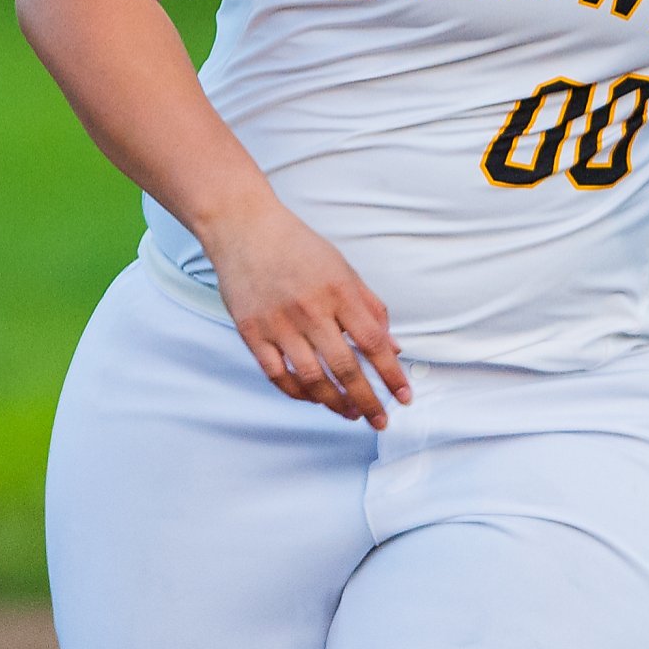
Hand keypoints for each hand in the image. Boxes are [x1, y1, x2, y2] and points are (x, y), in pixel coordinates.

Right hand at [201, 197, 412, 429]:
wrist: (243, 227)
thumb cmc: (298, 247)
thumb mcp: (343, 268)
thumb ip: (370, 308)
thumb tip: (394, 348)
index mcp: (338, 290)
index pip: (373, 341)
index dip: (391, 373)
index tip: (405, 397)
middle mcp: (310, 309)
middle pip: (345, 367)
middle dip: (368, 400)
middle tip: (380, 420)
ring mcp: (278, 323)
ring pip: (311, 378)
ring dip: (334, 403)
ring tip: (350, 414)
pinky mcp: (251, 332)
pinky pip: (277, 375)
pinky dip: (297, 393)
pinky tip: (313, 398)